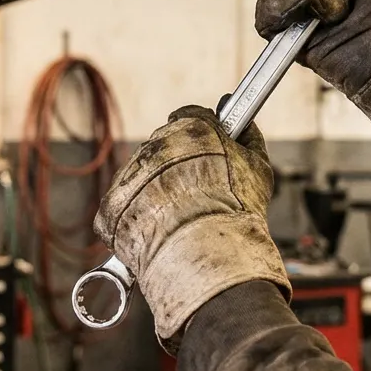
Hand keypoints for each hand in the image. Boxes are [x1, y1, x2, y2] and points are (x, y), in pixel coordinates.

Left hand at [94, 106, 288, 351]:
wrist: (207, 254)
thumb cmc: (237, 211)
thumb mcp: (259, 167)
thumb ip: (249, 138)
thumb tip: (245, 124)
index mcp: (191, 128)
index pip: (190, 116)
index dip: (201, 134)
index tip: (208, 151)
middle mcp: (155, 144)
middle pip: (164, 147)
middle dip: (178, 165)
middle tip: (197, 193)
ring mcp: (130, 173)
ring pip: (142, 176)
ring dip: (156, 193)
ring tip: (179, 220)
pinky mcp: (111, 205)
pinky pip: (122, 207)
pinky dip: (136, 220)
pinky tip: (157, 233)